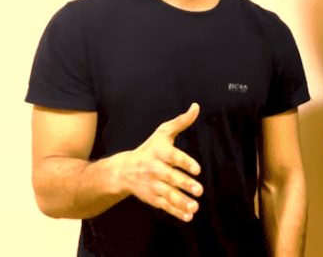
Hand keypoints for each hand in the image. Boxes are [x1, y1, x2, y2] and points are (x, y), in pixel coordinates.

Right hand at [119, 103, 202, 220]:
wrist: (123, 170)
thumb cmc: (149, 149)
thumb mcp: (162, 133)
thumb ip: (181, 122)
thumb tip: (196, 106)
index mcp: (158, 152)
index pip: (172, 157)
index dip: (185, 162)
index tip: (197, 169)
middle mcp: (154, 169)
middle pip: (170, 177)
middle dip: (184, 184)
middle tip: (199, 190)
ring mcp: (152, 185)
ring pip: (167, 194)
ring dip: (181, 202)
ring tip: (195, 206)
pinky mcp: (151, 198)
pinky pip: (164, 206)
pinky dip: (176, 212)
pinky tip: (188, 216)